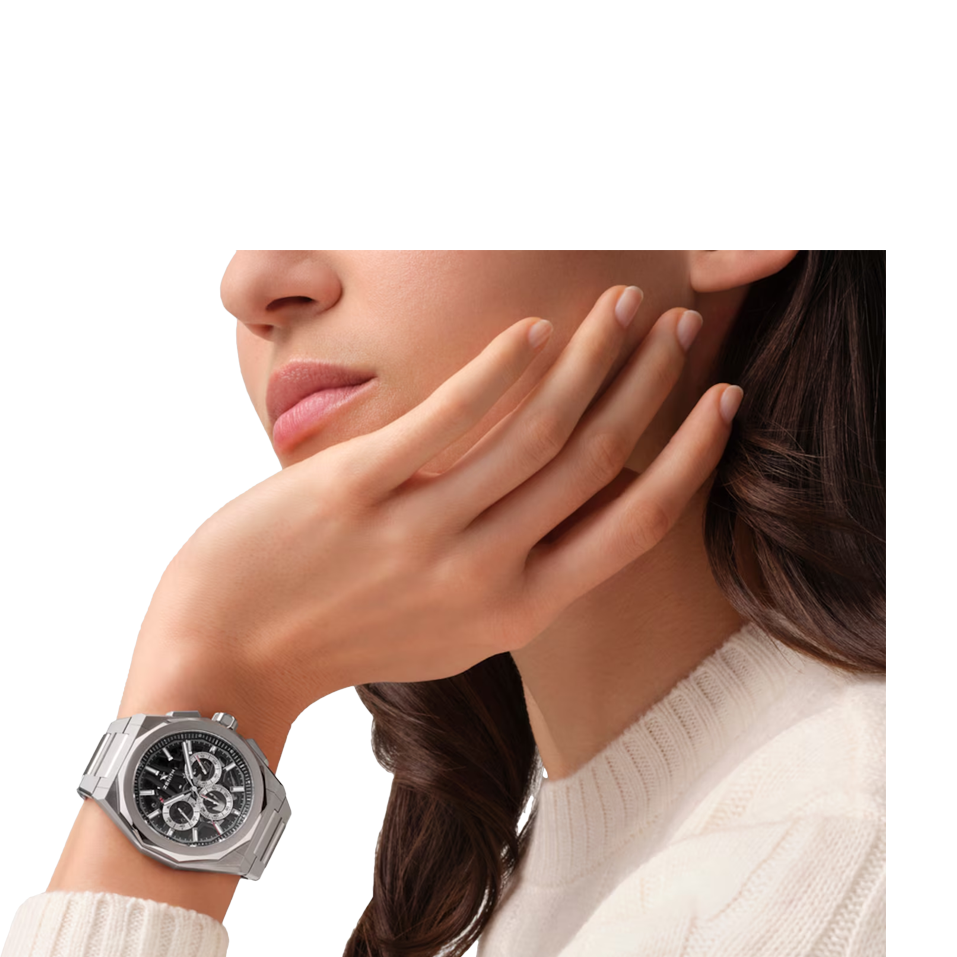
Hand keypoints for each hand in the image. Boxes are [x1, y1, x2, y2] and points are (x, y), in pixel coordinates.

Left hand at [123, 284, 742, 742]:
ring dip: (592, 356)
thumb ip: (513, 578)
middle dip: (651, 381)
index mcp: (516, 612)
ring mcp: (422, 534)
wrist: (230, 652)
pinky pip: (450, 418)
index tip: (725, 397)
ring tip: (619, 304)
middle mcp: (482, 576)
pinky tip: (532, 328)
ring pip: (539, 430)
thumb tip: (570, 515)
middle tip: (680, 321)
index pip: (632, 526)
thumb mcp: (447, 630)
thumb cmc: (340, 632)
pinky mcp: (359, 491)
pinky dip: (501, 368)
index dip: (689, 457)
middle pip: (597, 460)